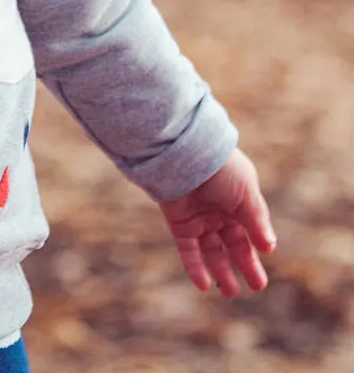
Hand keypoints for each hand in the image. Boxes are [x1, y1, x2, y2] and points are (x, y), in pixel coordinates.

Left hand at [159, 148, 275, 296]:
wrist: (184, 155)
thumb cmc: (220, 170)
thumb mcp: (246, 194)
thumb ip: (256, 221)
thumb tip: (270, 247)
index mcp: (238, 200)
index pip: (252, 227)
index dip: (260, 241)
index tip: (267, 252)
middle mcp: (219, 211)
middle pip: (235, 243)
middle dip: (246, 264)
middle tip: (258, 286)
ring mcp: (199, 218)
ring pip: (212, 251)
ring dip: (221, 271)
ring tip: (231, 292)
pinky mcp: (179, 224)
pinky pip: (188, 251)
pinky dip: (194, 268)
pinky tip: (203, 285)